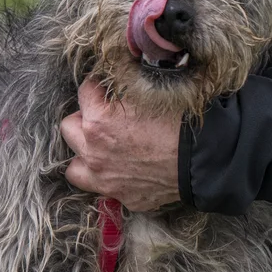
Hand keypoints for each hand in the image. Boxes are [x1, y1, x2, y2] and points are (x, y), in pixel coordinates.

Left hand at [60, 79, 181, 211]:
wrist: (202, 159)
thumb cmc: (179, 122)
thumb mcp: (149, 91)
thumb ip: (123, 83)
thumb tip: (115, 75)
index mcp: (97, 122)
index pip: (84, 92)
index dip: (99, 87)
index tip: (108, 88)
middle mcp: (93, 152)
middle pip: (69, 128)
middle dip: (84, 119)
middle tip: (104, 116)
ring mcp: (106, 179)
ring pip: (74, 167)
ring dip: (84, 154)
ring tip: (101, 148)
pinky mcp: (123, 197)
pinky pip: (104, 187)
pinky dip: (110, 177)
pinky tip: (125, 168)